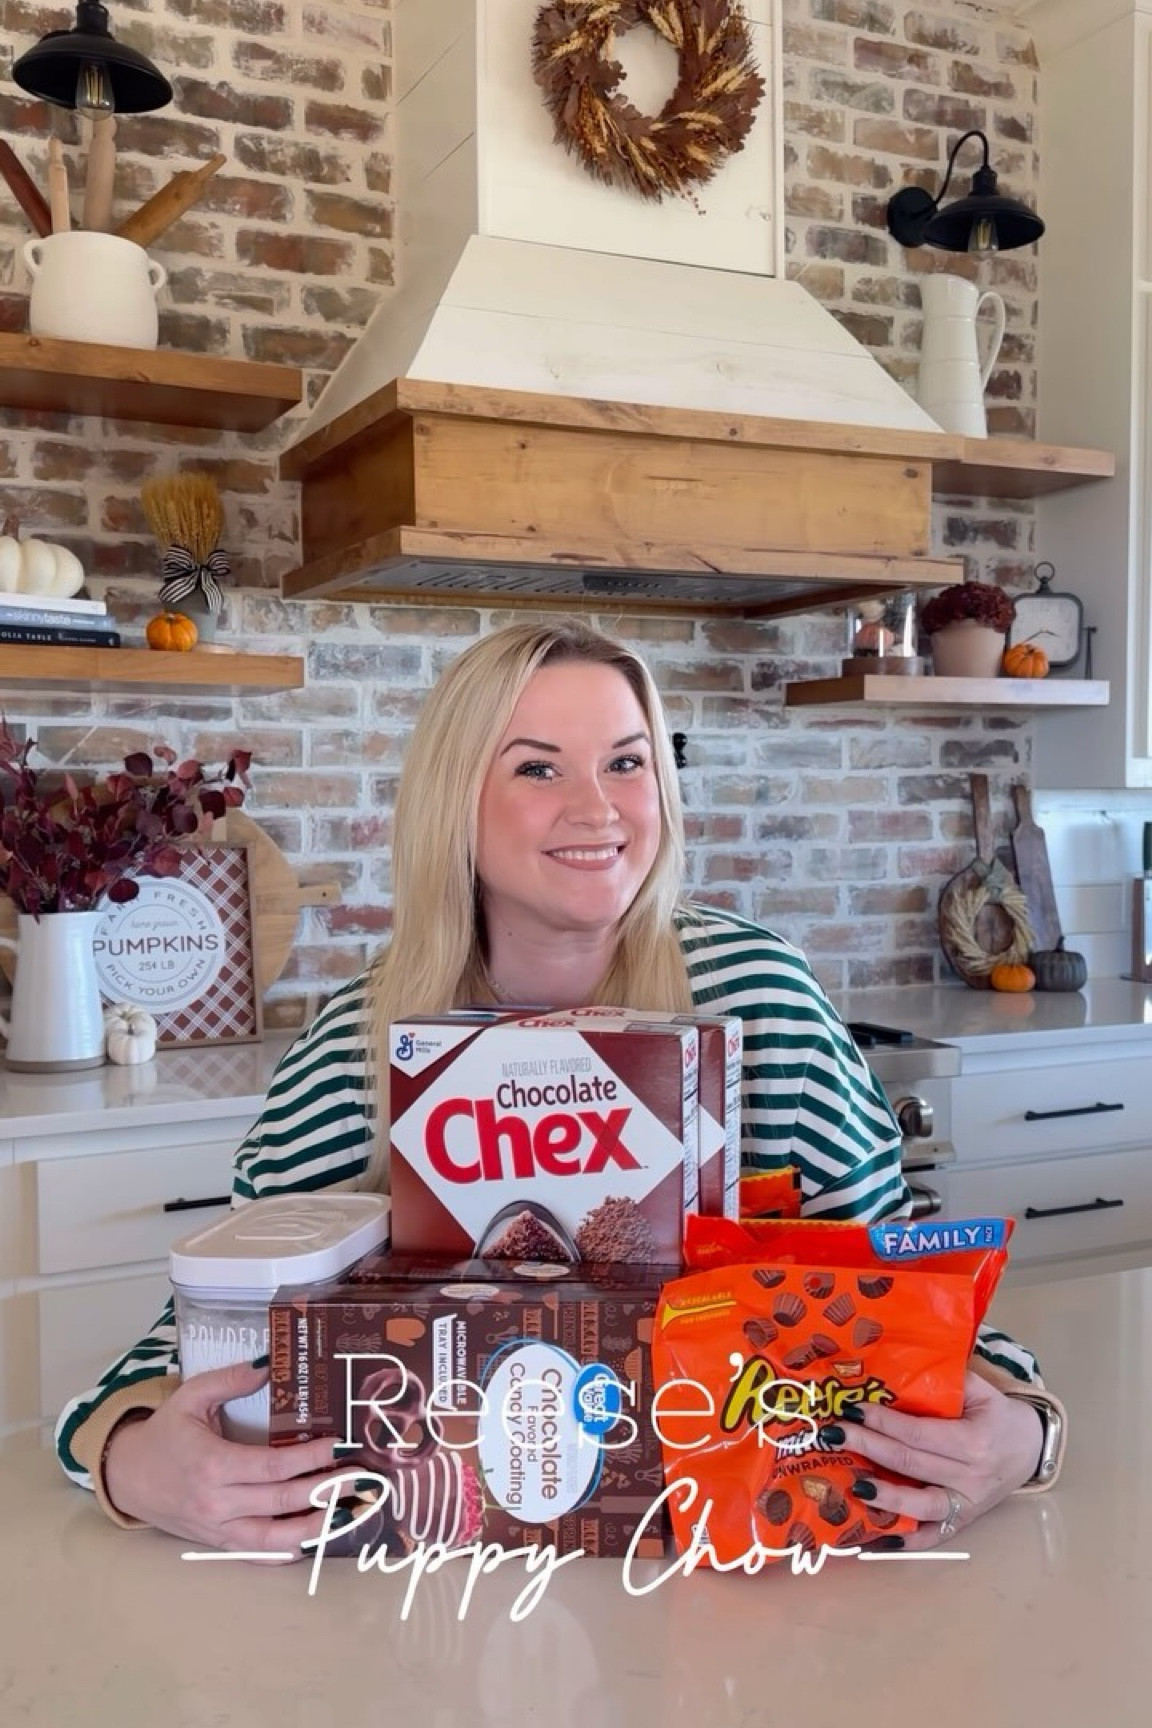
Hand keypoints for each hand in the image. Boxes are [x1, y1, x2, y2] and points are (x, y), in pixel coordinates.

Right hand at [103, 1361, 343, 1560]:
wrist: (127, 1476)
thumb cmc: (164, 1434)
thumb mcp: (191, 1397)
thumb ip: (230, 1380)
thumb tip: (270, 1364)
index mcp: (213, 1465)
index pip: (273, 1467)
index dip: (311, 1459)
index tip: (340, 1445)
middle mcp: (217, 1503)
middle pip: (282, 1501)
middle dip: (327, 1491)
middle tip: (363, 1478)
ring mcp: (218, 1530)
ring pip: (274, 1539)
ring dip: (316, 1528)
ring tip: (350, 1513)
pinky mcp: (218, 1543)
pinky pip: (257, 1554)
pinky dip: (288, 1550)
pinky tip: (316, 1538)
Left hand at [834, 1370, 1044, 1550]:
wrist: (1033, 1449)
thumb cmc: (1000, 1416)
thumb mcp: (981, 1391)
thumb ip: (947, 1381)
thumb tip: (897, 1371)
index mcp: (973, 1441)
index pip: (918, 1433)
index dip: (883, 1423)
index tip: (852, 1409)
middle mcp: (970, 1477)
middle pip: (910, 1464)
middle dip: (868, 1447)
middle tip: (833, 1435)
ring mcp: (967, 1503)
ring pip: (920, 1504)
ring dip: (883, 1495)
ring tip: (851, 1483)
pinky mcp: (965, 1521)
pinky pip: (934, 1536)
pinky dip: (908, 1539)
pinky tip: (877, 1537)